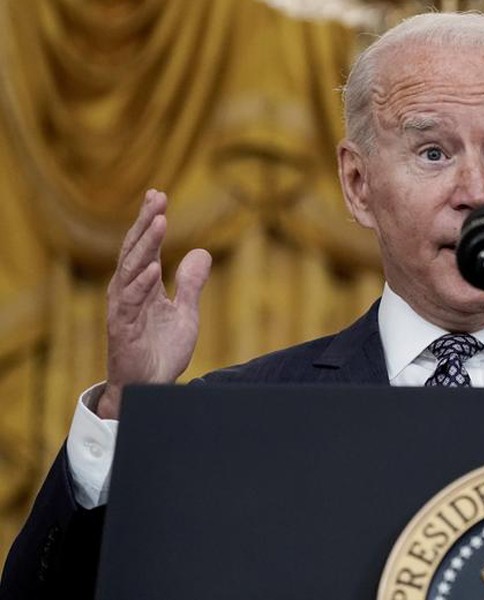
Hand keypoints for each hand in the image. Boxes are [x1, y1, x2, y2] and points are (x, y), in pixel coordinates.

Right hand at [97, 190, 211, 418]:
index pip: (144, 246)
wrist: (151, 387)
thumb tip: (201, 252)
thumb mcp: (185, 313)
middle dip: (146, 222)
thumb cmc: (160, 351)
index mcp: (141, 286)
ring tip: (159, 221)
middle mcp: (128, 292)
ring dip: (145, 246)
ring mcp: (123, 310)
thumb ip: (190, 284)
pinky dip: (142, 284)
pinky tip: (153, 268)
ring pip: (131, 271)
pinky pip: (131, 303)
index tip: (158, 194)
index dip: (150, 221)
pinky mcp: (123, 330)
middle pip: (135, 250)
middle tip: (157, 197)